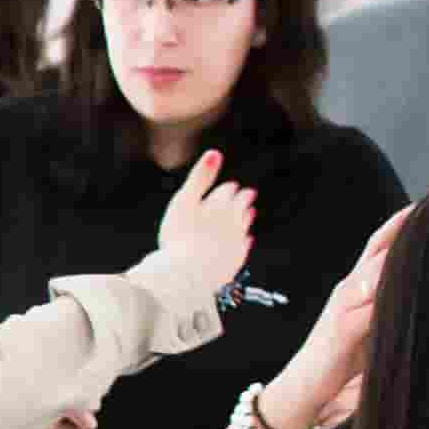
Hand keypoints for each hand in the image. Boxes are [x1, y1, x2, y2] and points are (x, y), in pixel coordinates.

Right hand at [150, 150, 259, 311]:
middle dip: (243, 199)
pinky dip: (245, 241)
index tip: (230, 186)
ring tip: (249, 213)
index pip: (227, 191)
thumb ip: (200, 177)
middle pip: (240, 207)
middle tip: (248, 194)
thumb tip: (215, 152)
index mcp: (221, 205)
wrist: (186, 276)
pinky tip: (245, 240)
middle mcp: (233, 222)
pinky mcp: (234, 262)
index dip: (227, 188)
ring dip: (246, 218)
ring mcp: (235, 243)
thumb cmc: (179, 237)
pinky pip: (243, 248)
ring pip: (244, 226)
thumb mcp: (183, 201)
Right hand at [263, 219, 393, 428]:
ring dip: (399, 255)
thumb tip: (427, 302)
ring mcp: (340, 309)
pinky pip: (366, 309)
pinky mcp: (338, 331)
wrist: (298, 393)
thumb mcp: (368, 334)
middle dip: (405, 228)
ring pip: (374, 272)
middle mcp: (347, 291)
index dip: (403, 225)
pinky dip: (386, 296)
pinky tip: (408, 287)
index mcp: (355, 290)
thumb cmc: (337, 366)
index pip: (380, 247)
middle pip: (377, 250)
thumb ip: (388, 313)